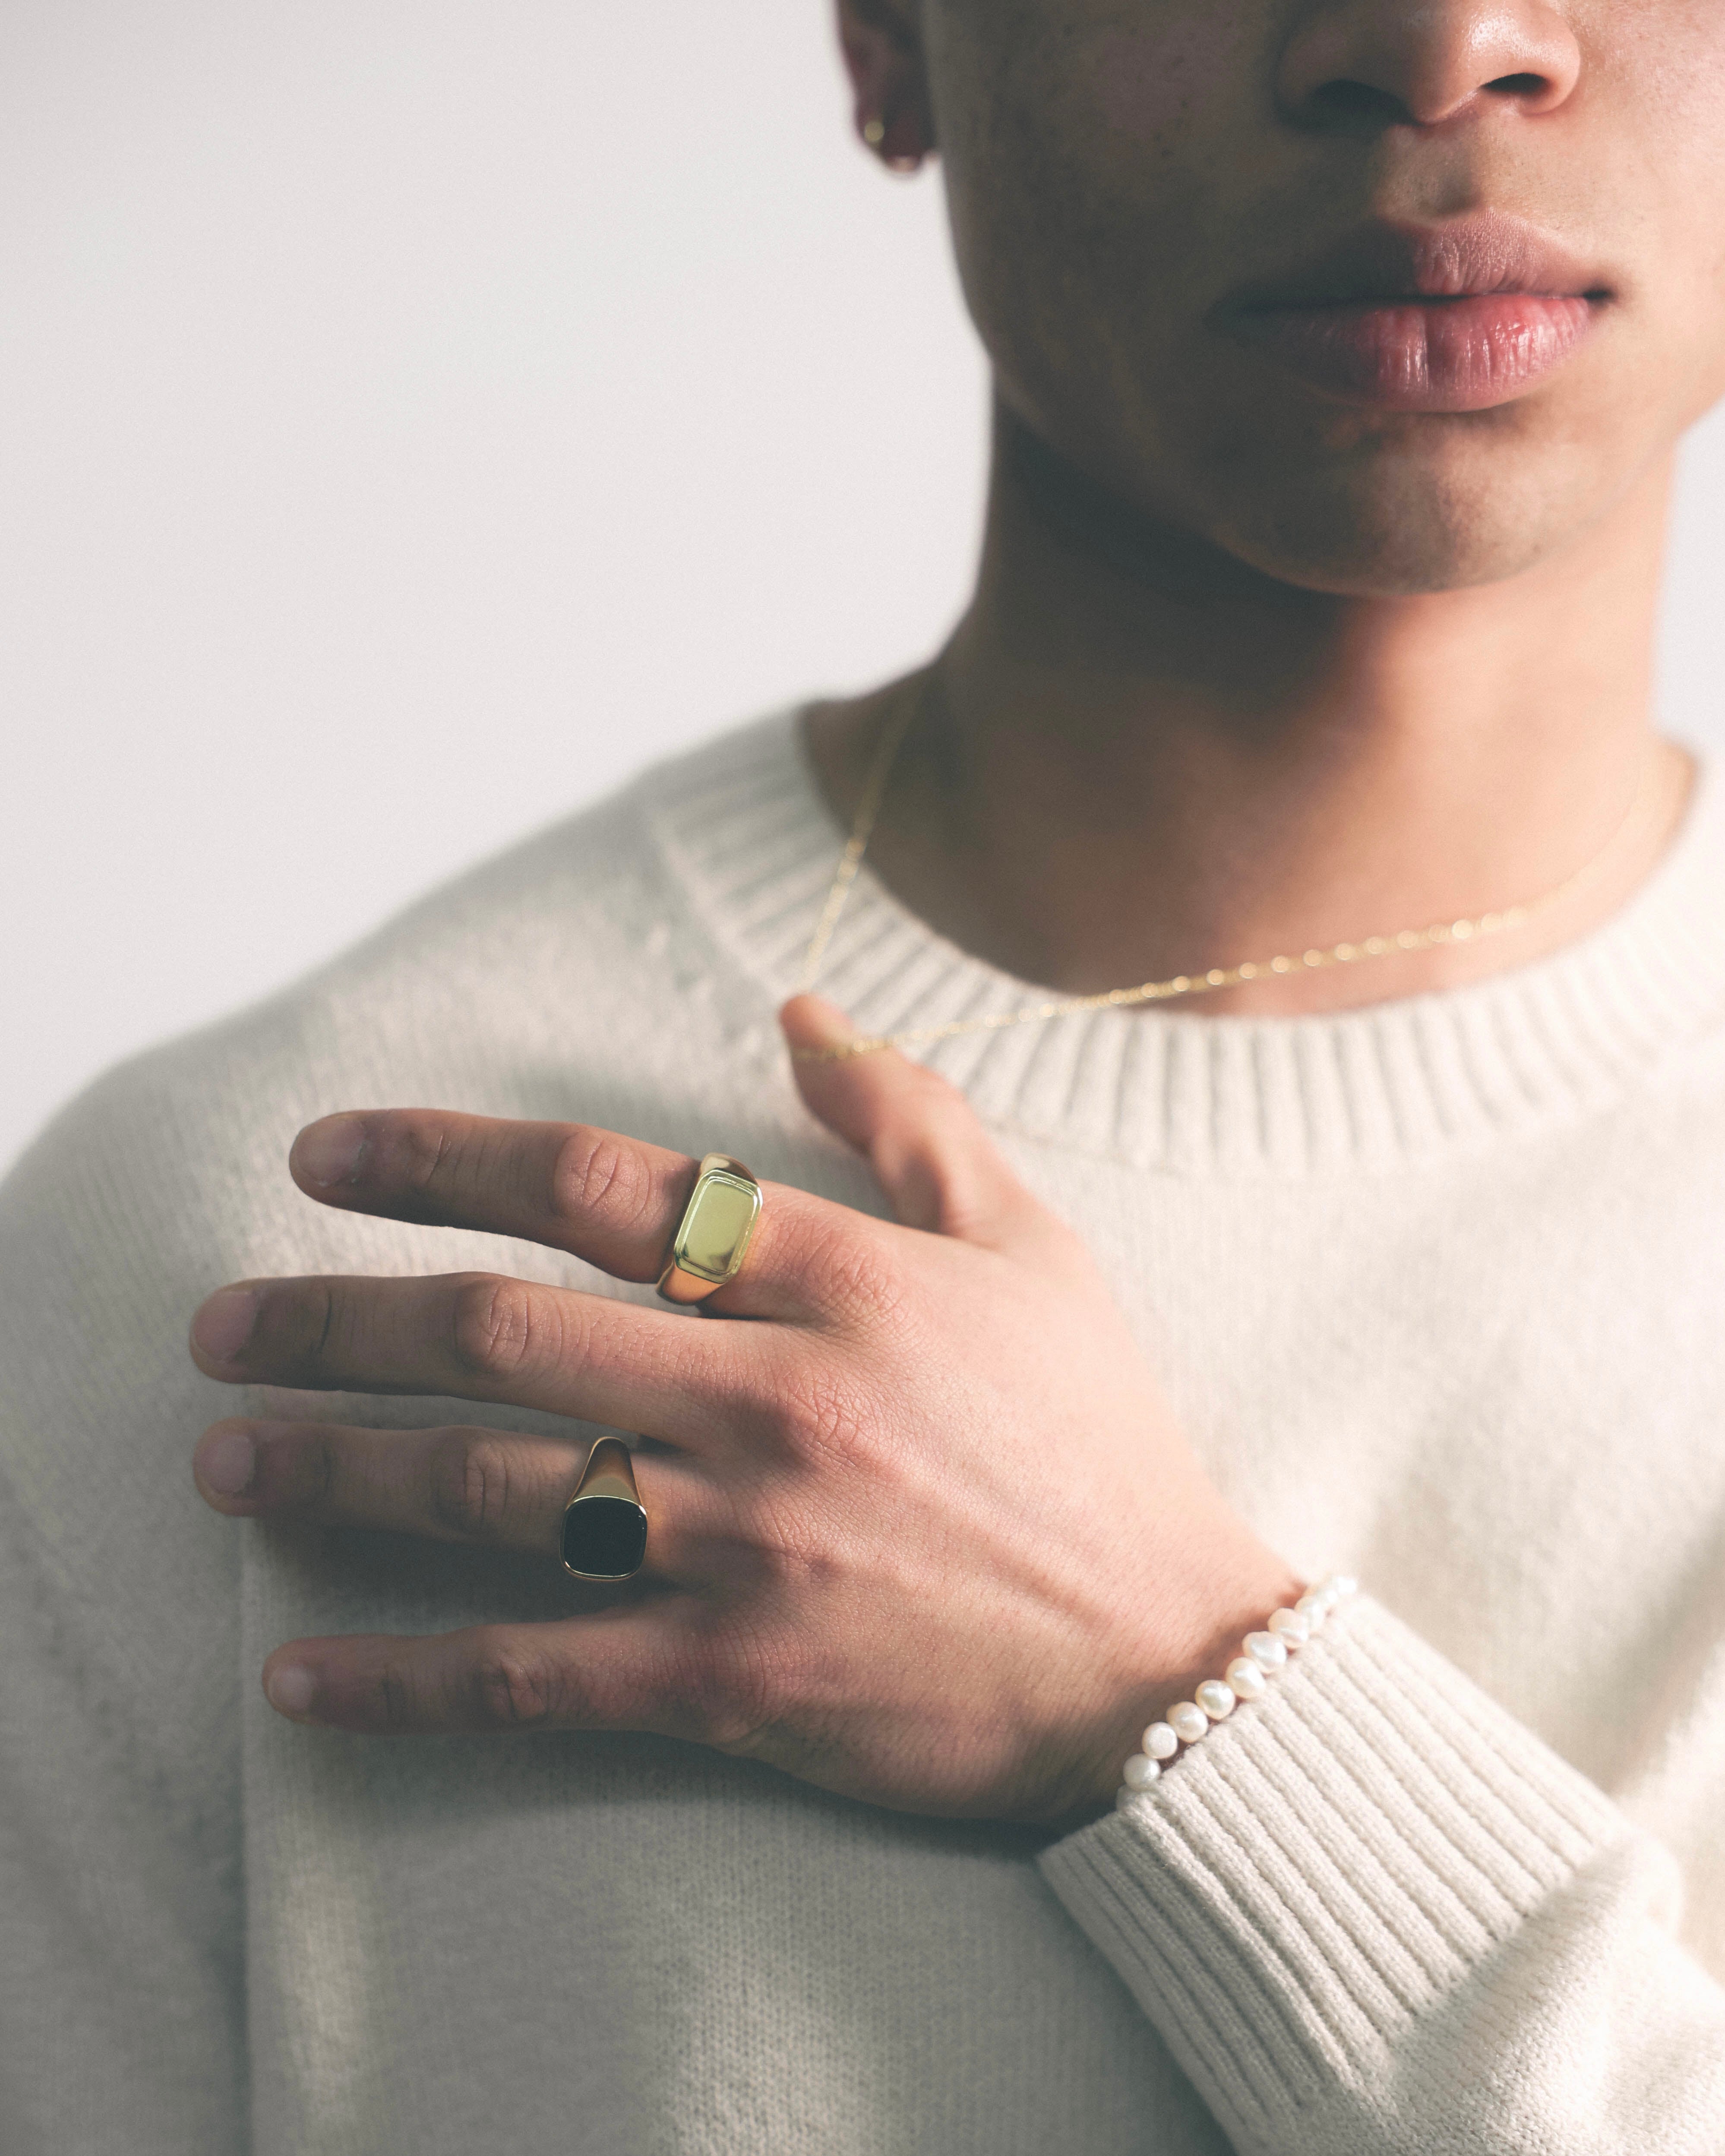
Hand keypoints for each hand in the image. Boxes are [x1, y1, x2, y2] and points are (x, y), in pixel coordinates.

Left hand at [189, 996, 1298, 1824]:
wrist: (1167, 1663)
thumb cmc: (1097, 1441)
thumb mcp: (1031, 1248)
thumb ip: (912, 1116)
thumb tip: (799, 1009)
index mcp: (839, 1281)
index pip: (597, 1185)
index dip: (441, 1157)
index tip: (325, 1158)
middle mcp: (773, 1400)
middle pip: (502, 1332)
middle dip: (335, 1318)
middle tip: (219, 1321)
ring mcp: (748, 1546)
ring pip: (491, 1492)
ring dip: (339, 1471)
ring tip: (227, 1458)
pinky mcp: (737, 1682)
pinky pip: (534, 1677)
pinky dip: (406, 1679)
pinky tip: (301, 1677)